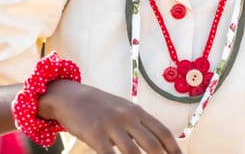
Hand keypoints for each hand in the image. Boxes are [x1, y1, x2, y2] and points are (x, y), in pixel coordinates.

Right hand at [39, 80, 181, 153]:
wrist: (69, 96)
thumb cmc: (99, 107)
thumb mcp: (122, 109)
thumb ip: (139, 123)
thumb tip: (158, 142)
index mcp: (137, 111)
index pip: (163, 132)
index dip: (174, 150)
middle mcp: (127, 117)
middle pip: (152, 145)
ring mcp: (111, 126)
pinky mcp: (95, 135)